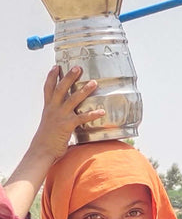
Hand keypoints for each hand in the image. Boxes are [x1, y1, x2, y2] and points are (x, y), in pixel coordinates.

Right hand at [3, 66, 102, 218]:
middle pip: (60, 88)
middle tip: (78, 67)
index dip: (51, 76)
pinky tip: (102, 111)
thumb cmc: (48, 139)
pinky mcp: (67, 125)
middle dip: (69, 77)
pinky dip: (93, 114)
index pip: (48, 88)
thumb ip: (59, 117)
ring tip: (94, 83)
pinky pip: (82, 118)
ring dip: (84, 90)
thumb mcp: (51, 124)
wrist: (41, 151)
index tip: (56, 66)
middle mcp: (53, 109)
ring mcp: (59, 116)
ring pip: (72, 99)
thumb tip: (69, 116)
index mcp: (48, 108)